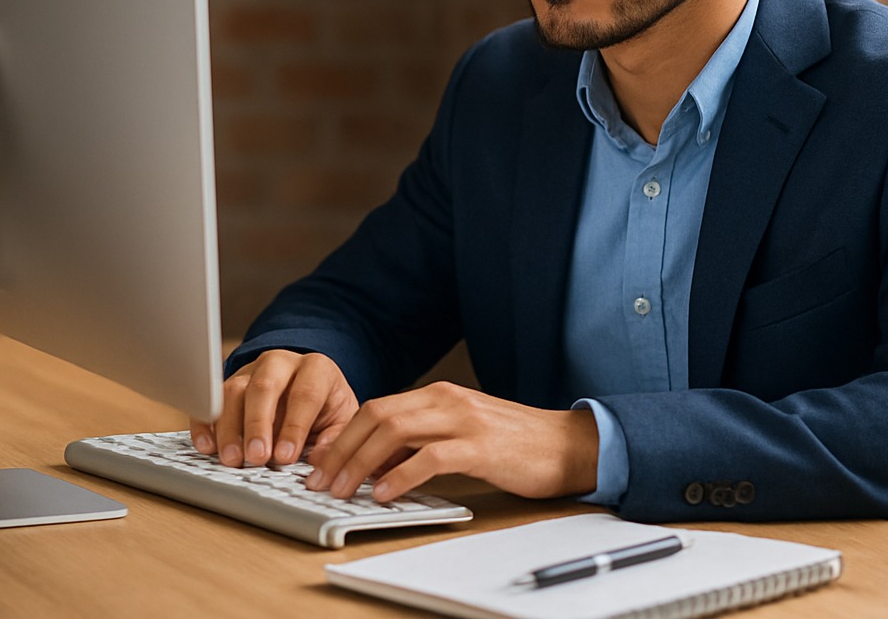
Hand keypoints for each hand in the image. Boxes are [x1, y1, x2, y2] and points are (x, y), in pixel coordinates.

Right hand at [189, 350, 358, 467]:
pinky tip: (207, 446)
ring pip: (233, 391)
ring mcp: (251, 372)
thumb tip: (321, 460)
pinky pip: (211, 400)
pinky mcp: (228, 385)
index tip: (286, 456)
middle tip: (256, 457)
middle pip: (264, 388)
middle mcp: (280, 364)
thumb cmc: (326, 406)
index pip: (305, 394)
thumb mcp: (341, 420)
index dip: (295, 426)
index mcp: (316, 368)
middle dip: (258, 424)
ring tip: (232, 459)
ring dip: (229, 428)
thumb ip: (333, 439)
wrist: (309, 387)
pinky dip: (206, 423)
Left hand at [301, 381, 598, 501]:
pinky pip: (430, 457)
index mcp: (439, 395)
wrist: (567, 444)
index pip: (376, 408)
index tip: (320, 463)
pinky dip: (401, 475)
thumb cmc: (514, 444)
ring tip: (343, 489)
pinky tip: (384, 493)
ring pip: (395, 431)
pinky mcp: (481, 446)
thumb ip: (421, 442)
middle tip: (320, 480)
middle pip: (377, 416)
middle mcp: (447, 400)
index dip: (343, 436)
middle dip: (341, 449)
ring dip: (361, 462)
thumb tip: (375, 464)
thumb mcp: (460, 435)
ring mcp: (464, 420)